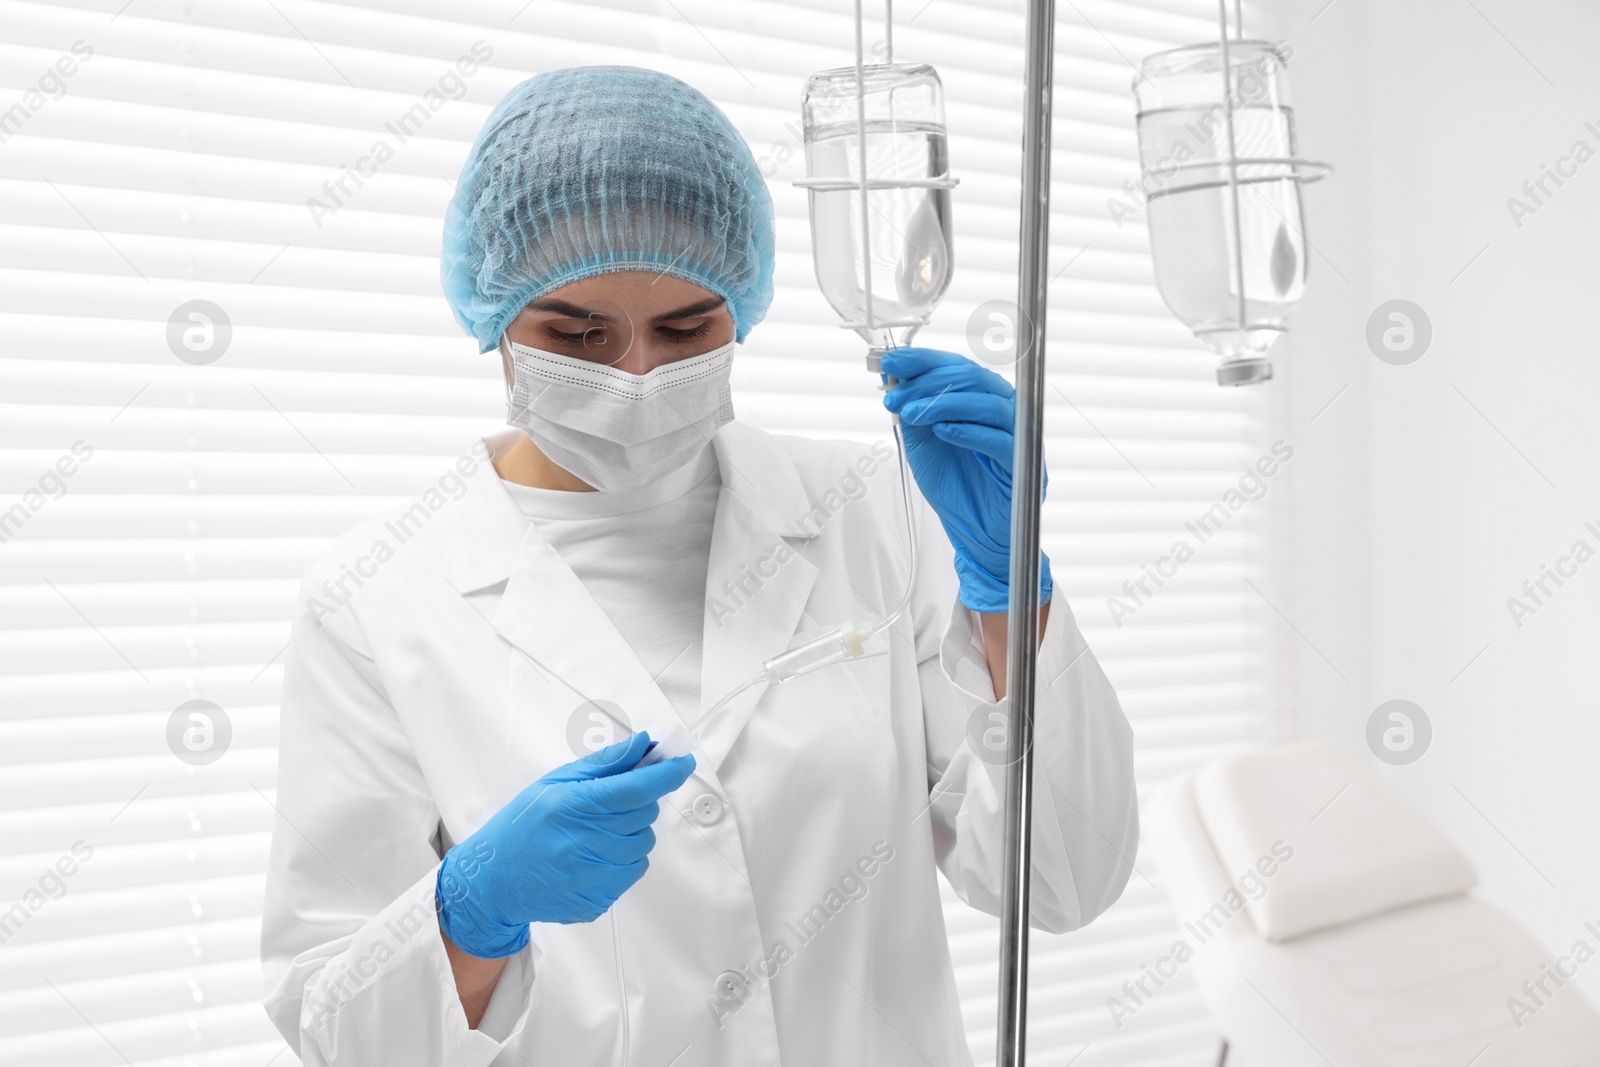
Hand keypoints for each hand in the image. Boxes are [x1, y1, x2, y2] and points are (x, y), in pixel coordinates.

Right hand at [436, 731, 694, 957]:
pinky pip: (633, 871)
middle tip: (611, 803)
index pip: (636, 788)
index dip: (666, 773)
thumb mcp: (555, 783)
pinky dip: (624, 859)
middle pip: (645, 813)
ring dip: (632, 831)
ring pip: (644, 843)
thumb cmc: (522, 827)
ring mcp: (592, 876)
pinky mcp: (597, 900)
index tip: (682, 762)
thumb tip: (643, 745)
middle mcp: (584, 842)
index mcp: (573, 806)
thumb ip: (604, 764)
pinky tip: (595, 855)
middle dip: (639, 801)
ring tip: (597, 832)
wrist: (494, 882)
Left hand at [880, 347, 1050, 613]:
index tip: (891, 362)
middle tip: (894, 397)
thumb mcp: (923, 441)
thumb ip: (913, 409)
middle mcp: (1004, 409)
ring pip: (988, 403)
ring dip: (945, 404)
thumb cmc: (954, 484)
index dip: (923, 360)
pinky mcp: (1022, 464)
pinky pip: (1002, 441)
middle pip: (972, 379)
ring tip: (912, 414)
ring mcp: (1018, 435)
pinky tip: (944, 431)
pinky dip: (971, 432)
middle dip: (926, 384)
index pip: (956, 366)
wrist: (972, 531)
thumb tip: (893, 375)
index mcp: (982, 398)